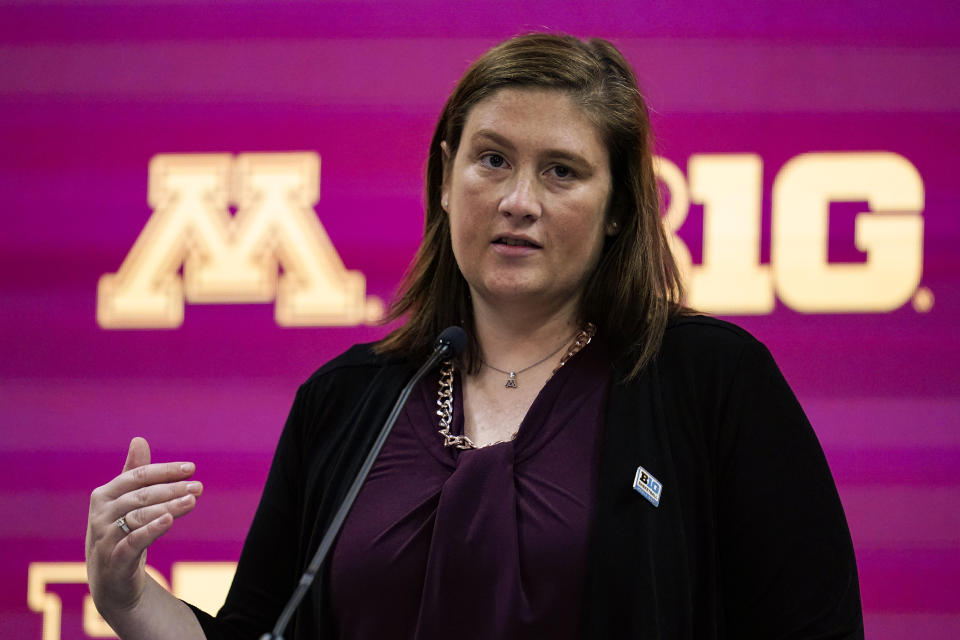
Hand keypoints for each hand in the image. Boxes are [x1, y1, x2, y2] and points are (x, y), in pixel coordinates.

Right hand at [85, 437, 202, 619]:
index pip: (138, 476)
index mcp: (104, 495)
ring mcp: (104, 538)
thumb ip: (134, 473)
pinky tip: (169, 520)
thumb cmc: (120, 533)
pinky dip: (150, 530)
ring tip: (192, 501)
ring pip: (139, 517)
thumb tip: (139, 440)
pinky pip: (132, 541)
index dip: (165, 471)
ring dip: (168, 507)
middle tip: (198, 487)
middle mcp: (101, 515)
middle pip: (141, 496)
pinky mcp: (114, 560)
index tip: (191, 468)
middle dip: (172, 489)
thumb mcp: (126, 503)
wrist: (110, 579)